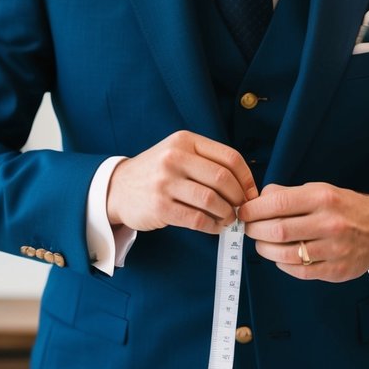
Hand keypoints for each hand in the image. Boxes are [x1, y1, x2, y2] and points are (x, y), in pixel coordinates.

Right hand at [106, 131, 257, 233]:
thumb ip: (207, 161)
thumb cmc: (157, 172)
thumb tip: (244, 184)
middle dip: (238, 198)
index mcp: (184, 141)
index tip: (251, 193)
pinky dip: (212, 226)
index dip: (246, 178)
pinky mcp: (160, 206)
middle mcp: (174, 157)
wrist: (118, 188)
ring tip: (228, 219)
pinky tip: (214, 227)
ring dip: (227, 214)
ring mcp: (165, 182)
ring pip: (211, 200)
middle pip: (223, 179)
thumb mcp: (178, 153)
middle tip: (241, 209)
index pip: (229, 157)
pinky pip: (197, 219)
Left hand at [238, 183, 368, 281]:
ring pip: (286, 254)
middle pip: (278, 230)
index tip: (244, 212)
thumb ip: (288, 194)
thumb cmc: (344, 207)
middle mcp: (330, 223)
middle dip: (255, 230)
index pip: (278, 203)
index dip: (254, 209)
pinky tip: (280, 257)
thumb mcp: (320, 189)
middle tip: (249, 229)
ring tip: (262, 243)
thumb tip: (258, 200)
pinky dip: (283, 264)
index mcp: (323, 198)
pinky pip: (300, 271)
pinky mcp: (336, 270)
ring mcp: (334, 249)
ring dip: (265, 249)